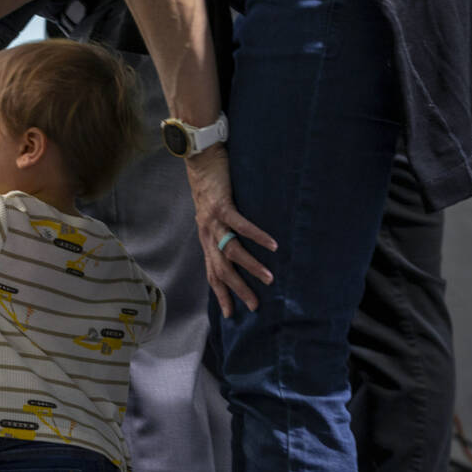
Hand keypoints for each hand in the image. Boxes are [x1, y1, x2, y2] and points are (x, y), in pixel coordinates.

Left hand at [185, 146, 276, 315]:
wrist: (199, 158)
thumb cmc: (211, 185)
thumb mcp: (213, 213)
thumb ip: (223, 230)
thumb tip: (237, 243)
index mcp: (206, 239)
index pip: (212, 273)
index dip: (220, 294)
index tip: (230, 314)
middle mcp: (207, 234)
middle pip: (222, 270)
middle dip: (238, 290)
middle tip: (255, 306)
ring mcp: (213, 221)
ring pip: (231, 252)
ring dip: (251, 267)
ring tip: (269, 279)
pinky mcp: (222, 205)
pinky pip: (240, 225)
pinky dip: (256, 236)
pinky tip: (271, 246)